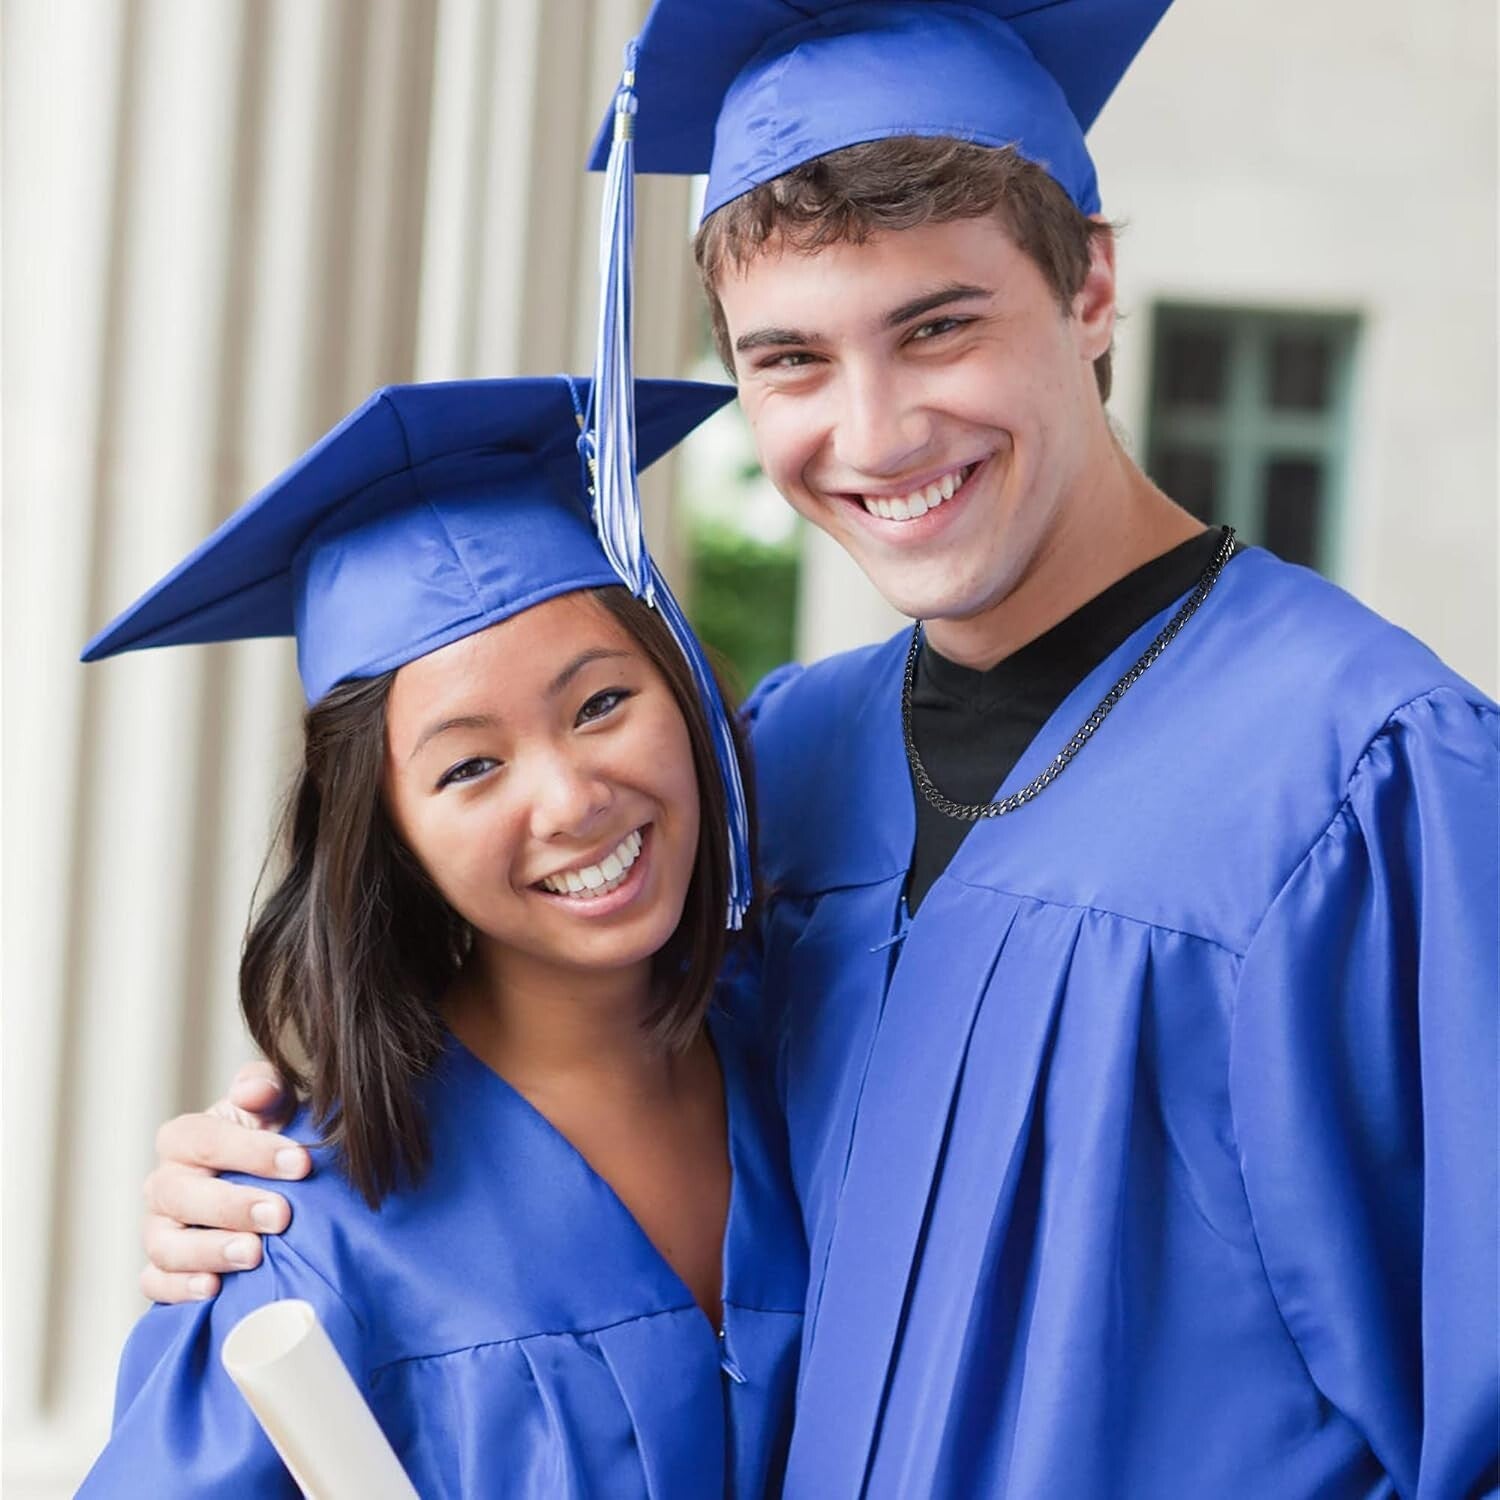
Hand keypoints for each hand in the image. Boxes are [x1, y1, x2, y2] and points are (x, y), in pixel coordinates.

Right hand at [140, 1061, 310, 1303]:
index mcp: (183, 1138)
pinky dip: (179, 1288)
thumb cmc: (269, 1137)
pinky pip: (154, 1283)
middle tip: (281, 1214)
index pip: (203, 1140)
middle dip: (233, 1205)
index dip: (251, 1151)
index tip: (300, 1163)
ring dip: (209, 1251)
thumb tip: (254, 1090)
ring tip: (254, 1254)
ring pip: (164, 1244)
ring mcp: (159, 1229)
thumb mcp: (273, 1106)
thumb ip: (265, 1087)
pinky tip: (214, 1289)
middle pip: (181, 1195)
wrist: (270, 1183)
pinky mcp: (162, 1270)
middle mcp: (164, 1183)